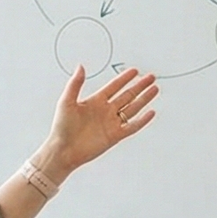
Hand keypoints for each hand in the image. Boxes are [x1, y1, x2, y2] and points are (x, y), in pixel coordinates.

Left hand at [40, 66, 158, 174]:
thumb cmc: (62, 127)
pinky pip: (132, 127)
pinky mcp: (115, 136)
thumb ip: (75, 84)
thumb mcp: (66, 101)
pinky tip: (151, 112)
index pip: (114, 86)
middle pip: (127, 95)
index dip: (124, 78)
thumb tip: (80, 66)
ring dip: (144, 99)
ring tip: (155, 89)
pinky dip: (142, 120)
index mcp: (95, 101)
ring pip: (132, 108)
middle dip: (139, 86)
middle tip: (150, 77)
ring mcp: (111, 123)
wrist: (63, 150)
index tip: (135, 71)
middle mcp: (105, 111)